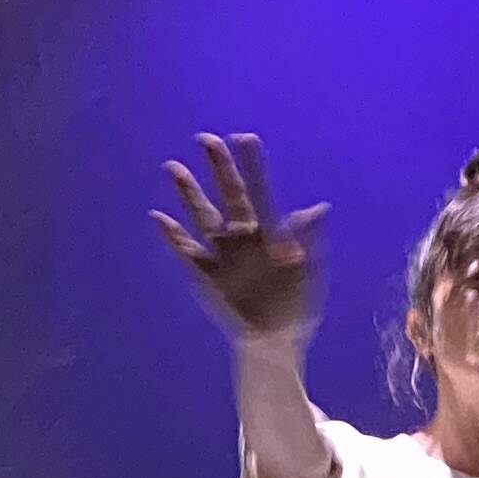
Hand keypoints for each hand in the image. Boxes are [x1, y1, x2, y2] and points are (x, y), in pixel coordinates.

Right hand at [153, 131, 328, 347]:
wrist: (276, 339)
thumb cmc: (296, 304)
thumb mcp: (307, 270)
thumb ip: (308, 238)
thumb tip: (319, 207)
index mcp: (269, 232)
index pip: (260, 190)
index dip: (252, 165)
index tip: (244, 137)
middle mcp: (243, 236)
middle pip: (228, 196)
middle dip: (218, 168)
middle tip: (206, 138)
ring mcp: (222, 254)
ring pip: (202, 216)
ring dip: (188, 193)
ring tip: (174, 166)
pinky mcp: (206, 275)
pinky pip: (186, 251)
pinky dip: (172, 236)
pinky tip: (158, 217)